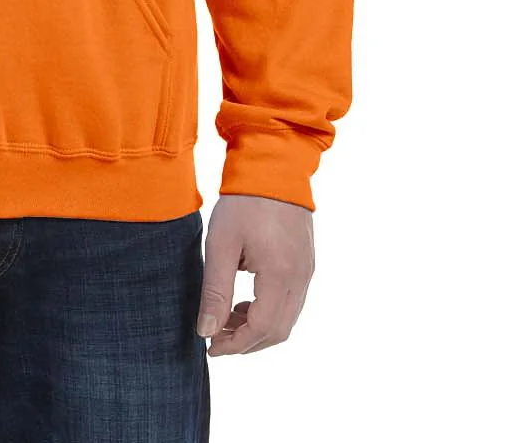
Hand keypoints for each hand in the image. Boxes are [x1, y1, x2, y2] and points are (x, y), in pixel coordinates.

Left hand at [196, 193, 314, 355]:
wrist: (273, 166)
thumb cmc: (243, 202)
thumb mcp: (221, 244)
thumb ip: (215, 290)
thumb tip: (206, 331)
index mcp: (280, 274)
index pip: (262, 329)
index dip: (236, 344)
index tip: (211, 347)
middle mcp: (300, 277)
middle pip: (278, 331)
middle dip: (246, 342)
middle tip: (216, 338)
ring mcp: (307, 270)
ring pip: (286, 319)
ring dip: (258, 328)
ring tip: (226, 319)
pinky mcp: (306, 263)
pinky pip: (291, 301)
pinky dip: (269, 311)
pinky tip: (245, 302)